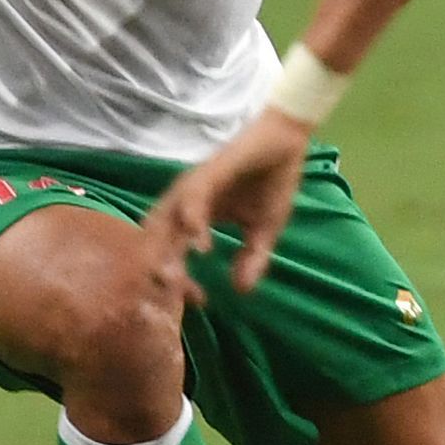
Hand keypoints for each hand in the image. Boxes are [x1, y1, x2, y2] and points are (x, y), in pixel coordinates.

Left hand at [143, 108, 316, 300]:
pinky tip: (200, 244)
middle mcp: (186, 202)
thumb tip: (242, 290)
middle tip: (169, 297)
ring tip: (171, 277)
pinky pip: (192, 198)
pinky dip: (191, 221)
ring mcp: (194, 187)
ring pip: (165, 220)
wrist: (287, 143)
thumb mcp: (265, 229)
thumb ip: (252, 258)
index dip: (181, 280)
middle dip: (158, 269)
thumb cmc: (272, 182)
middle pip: (157, 239)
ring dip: (165, 249)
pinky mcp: (209, 171)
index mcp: (195, 216)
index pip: (174, 253)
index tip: (199, 301)